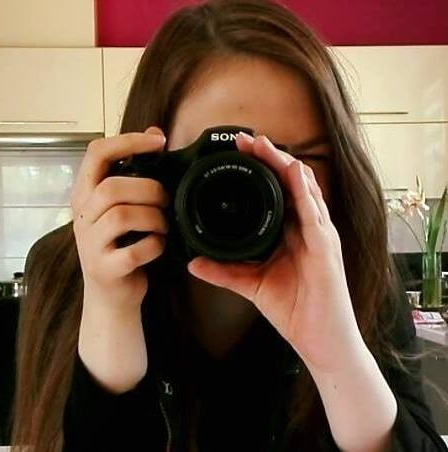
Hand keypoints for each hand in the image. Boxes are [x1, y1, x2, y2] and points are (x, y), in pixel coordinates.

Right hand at [71, 127, 168, 312]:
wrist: (111, 296)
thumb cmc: (121, 245)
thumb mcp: (122, 207)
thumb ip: (133, 173)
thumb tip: (154, 133)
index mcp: (85, 195)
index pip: (96, 154)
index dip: (128, 141)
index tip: (158, 141)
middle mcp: (82, 216)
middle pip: (112, 187)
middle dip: (149, 189)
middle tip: (165, 200)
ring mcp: (90, 244)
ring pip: (123, 216)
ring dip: (154, 218)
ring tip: (163, 225)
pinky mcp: (105, 269)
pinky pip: (136, 250)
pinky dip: (156, 245)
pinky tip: (158, 245)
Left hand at [187, 132, 364, 372]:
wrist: (319, 340)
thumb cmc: (294, 310)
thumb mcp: (251, 285)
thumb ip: (224, 271)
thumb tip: (193, 262)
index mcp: (293, 233)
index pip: (278, 192)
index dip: (261, 170)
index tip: (238, 154)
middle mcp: (308, 229)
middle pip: (291, 183)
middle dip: (270, 158)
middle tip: (246, 141)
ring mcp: (320, 236)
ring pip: (304, 190)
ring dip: (284, 165)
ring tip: (264, 146)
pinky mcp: (326, 249)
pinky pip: (315, 215)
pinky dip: (304, 192)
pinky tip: (292, 173)